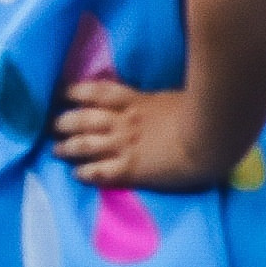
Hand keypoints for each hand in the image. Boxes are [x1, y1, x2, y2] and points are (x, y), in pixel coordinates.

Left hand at [51, 82, 234, 189]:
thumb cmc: (202, 114)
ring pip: (84, 145)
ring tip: (57, 150)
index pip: (96, 92)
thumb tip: (153, 100)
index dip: (75, 92)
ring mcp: (123, 145)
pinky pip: (99, 172)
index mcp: (135, 101)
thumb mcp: (172, 97)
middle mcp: (122, 122)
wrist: (211, 136)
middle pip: (82, 118)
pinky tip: (76, 174)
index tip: (62, 94)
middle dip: (64, 121)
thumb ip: (155, 100)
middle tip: (53, 126)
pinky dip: (85, 173)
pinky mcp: (130, 168)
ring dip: (67, 147)